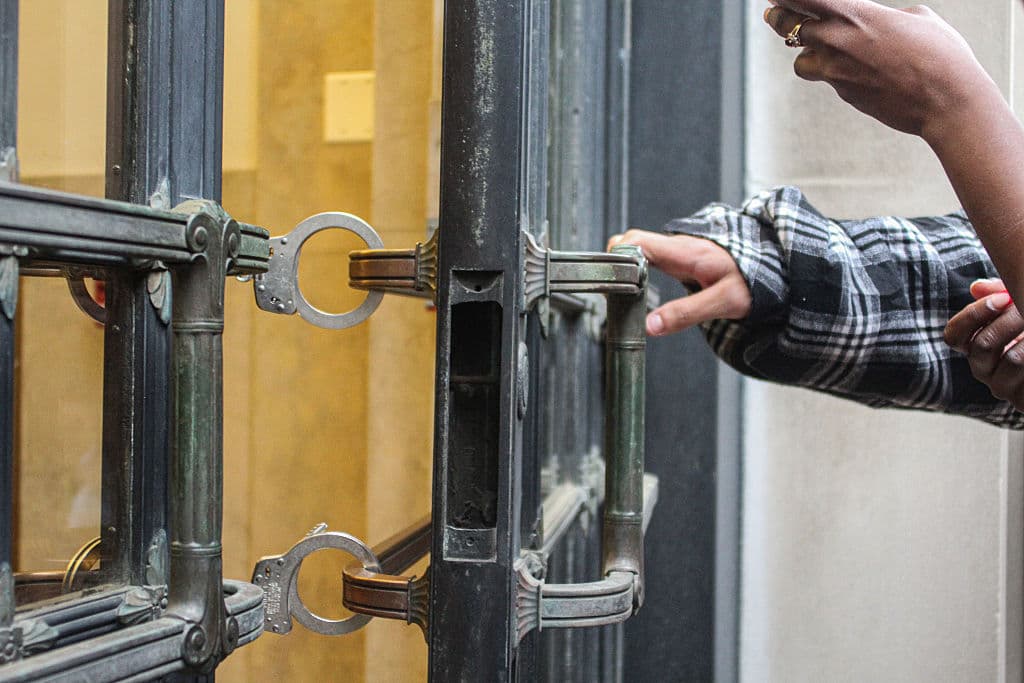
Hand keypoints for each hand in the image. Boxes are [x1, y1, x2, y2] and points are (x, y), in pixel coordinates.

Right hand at [607, 230, 750, 336]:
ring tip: (623, 291)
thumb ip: (684, 314)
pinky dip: (639, 267)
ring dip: (627, 264)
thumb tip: (650, 325)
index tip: (613, 280)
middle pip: (633, 241)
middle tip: (614, 288)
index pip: (637, 241)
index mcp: (686, 252)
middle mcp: (680, 246)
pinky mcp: (684, 257)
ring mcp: (680, 249)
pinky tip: (640, 286)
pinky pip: (653, 255)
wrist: (777, 271)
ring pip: (641, 248)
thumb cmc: (755, 283)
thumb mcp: (723, 304)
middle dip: (617, 261)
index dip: (617, 257)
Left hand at [763, 0, 1000, 141]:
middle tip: (772, 13)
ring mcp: (837, 71)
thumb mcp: (915, 18)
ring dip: (806, 53)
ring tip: (817, 48)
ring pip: (800, 60)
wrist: (946, 100)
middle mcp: (838, 41)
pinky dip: (831, 72)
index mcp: (857, 13)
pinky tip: (853, 70)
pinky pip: (826, 78)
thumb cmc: (940, 53)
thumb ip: (881, 16)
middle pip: (789, 27)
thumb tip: (870, 21)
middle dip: (778, 18)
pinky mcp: (843, 93)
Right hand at [944, 278, 1023, 409]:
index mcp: (976, 347)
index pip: (955, 335)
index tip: (1003, 298)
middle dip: (1010, 321)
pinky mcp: (1021, 400)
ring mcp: (1002, 387)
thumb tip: (977, 287)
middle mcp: (983, 368)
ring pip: (1012, 359)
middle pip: (982, 344)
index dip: (973, 315)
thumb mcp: (1018, 307)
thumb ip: (999, 293)